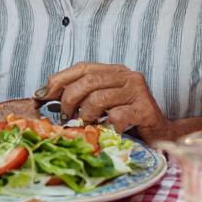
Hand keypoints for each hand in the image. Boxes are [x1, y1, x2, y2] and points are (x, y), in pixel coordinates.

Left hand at [39, 62, 172, 142]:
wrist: (160, 134)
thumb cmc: (127, 119)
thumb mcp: (102, 103)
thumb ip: (81, 96)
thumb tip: (46, 95)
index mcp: (115, 71)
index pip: (83, 67)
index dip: (60, 79)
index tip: (42, 94)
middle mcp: (127, 76)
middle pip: (88, 81)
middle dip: (68, 100)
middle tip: (64, 117)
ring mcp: (138, 91)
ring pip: (98, 99)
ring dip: (86, 116)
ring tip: (87, 125)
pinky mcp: (145, 110)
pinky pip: (116, 117)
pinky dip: (106, 127)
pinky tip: (108, 131)